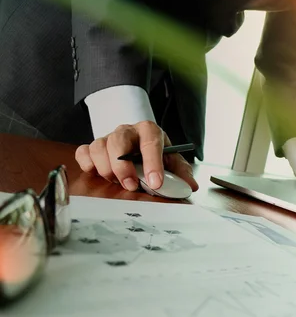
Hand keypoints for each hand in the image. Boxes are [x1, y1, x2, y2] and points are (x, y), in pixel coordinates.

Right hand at [75, 121, 198, 191]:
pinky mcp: (93, 147)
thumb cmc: (156, 154)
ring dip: (107, 168)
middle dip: (123, 166)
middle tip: (131, 185)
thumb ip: (181, 172)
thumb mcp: (172, 161)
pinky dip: (88, 164)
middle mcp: (127, 131)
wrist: (138, 145)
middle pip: (118, 141)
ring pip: (99, 147)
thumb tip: (191, 186)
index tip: (156, 182)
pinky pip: (83, 152)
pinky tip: (98, 174)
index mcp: (149, 131)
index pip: (151, 142)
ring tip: (117, 182)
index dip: (153, 163)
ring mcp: (108, 138)